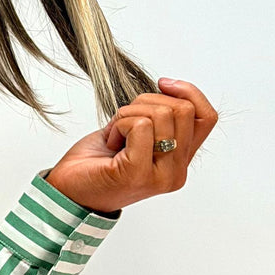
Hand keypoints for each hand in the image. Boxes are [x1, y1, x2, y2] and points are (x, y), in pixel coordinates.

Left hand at [44, 78, 218, 214]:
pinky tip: (110, 142)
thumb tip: (169, 89)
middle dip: (146, 103)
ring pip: (161, 114)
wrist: (67, 191)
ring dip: (128, 114)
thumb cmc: (97, 163)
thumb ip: (159, 120)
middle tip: (124, 122)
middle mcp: (176, 172)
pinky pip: (140, 125)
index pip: (207, 118)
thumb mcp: (135, 134)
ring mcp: (159, 175)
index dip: (188, 92)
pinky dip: (119, 124)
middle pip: (183, 110)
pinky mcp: (137, 173)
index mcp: (180, 162)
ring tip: (115, 135)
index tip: (162, 83)